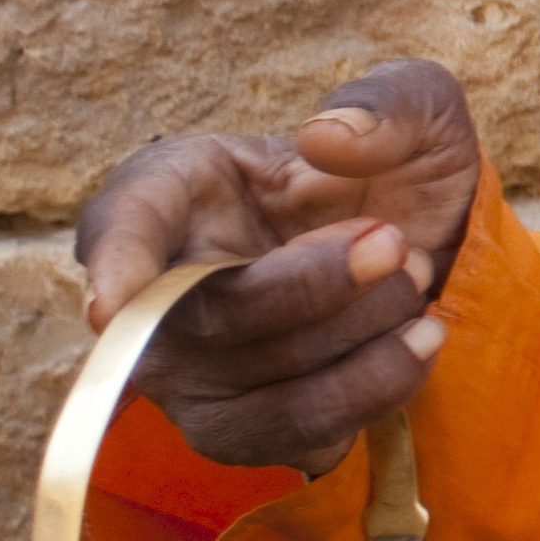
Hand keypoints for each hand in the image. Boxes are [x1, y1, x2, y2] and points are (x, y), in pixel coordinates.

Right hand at [70, 61, 487, 473]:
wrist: (427, 251)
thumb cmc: (392, 170)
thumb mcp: (416, 109)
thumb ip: (388, 102)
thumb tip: (328, 136)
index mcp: (170, 193)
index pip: (119, 228)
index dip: (117, 266)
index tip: (112, 304)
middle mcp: (160, 293)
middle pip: (209, 322)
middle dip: (318, 288)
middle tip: (397, 243)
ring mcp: (196, 374)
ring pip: (257, 393)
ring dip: (358, 343)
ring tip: (417, 285)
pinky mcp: (249, 429)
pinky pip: (298, 438)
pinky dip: (373, 392)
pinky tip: (416, 341)